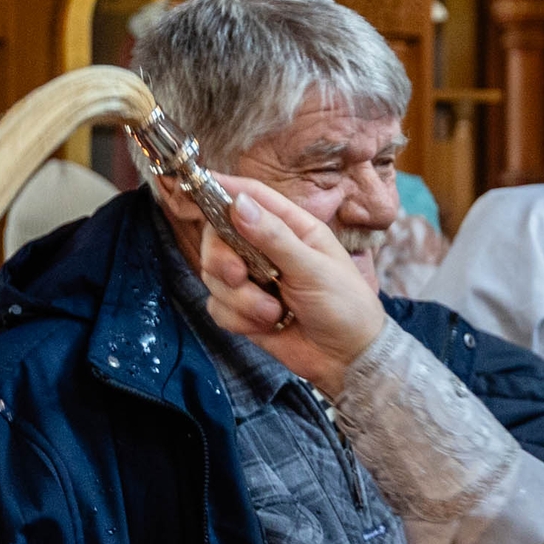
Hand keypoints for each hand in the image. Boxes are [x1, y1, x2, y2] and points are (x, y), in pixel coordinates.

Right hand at [197, 179, 387, 398]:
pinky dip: (238, 319)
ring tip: (274, 313)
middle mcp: (266, 249)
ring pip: (214, 276)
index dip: (222, 189)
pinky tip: (267, 326)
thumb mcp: (313, 268)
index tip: (194, 183)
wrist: (348, 359)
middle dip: (221, 259)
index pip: (251, 197)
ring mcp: (252, 280)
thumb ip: (274, 237)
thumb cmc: (345, 306)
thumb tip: (238, 203)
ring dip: (240, 299)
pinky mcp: (243, 310)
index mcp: (291, 227)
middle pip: (218, 237)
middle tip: (238, 276)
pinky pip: (218, 307)